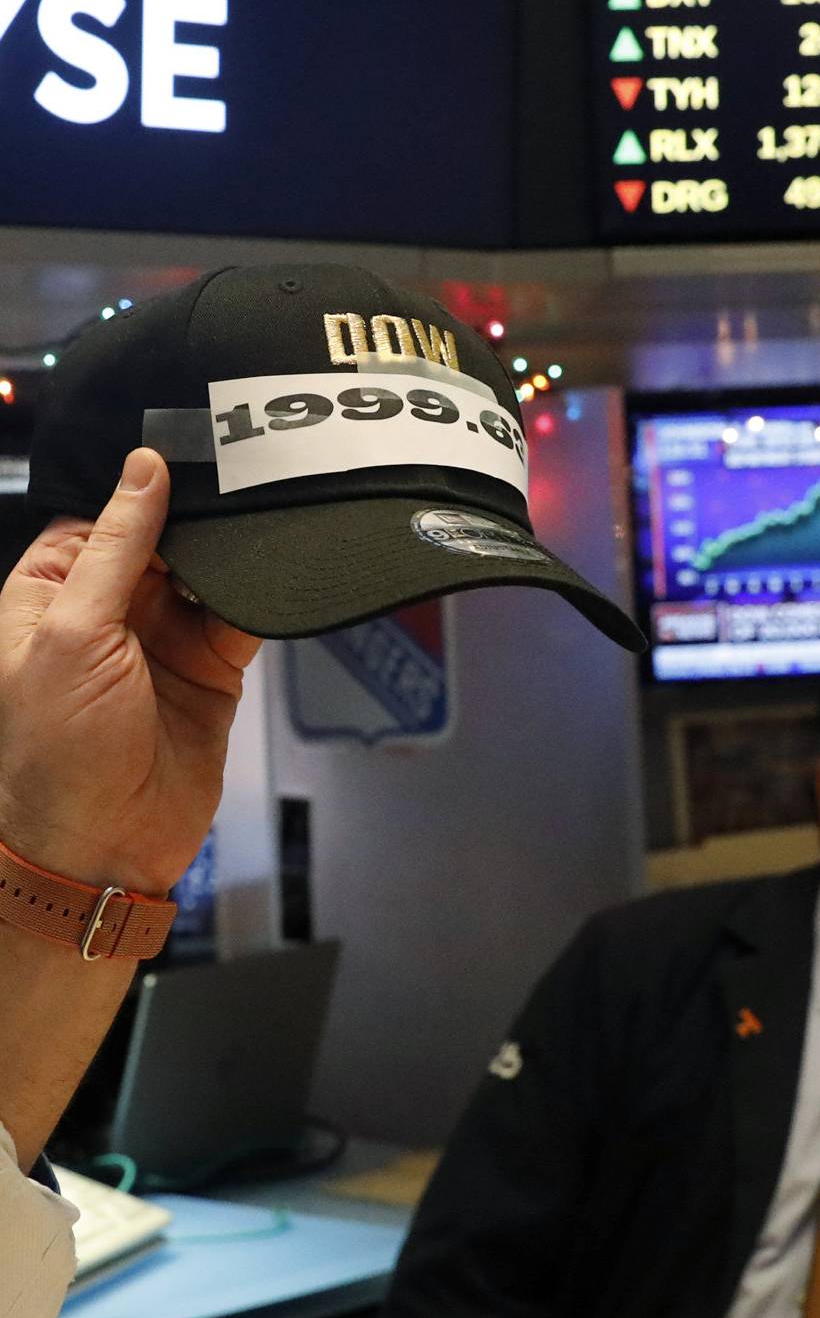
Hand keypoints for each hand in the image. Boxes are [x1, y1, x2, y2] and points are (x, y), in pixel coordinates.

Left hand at [0, 449, 258, 892]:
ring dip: (229, 562)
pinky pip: (240, 621)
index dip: (138, 497)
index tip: (182, 470)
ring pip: (206, 577)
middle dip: (194, 526)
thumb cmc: (56, 756)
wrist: (104, 847)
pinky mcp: (209, 674)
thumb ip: (115, 549)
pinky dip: (258, 602)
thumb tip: (141, 472)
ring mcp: (160, 644)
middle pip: (161, 543)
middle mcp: (106, 615)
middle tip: (233, 496)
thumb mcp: (73, 633)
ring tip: (255, 538)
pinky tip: (270, 584)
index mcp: (50, 596)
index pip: (100, 521)